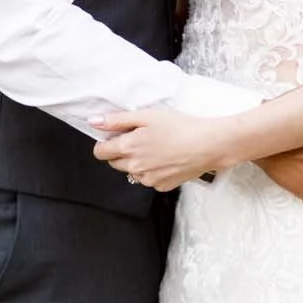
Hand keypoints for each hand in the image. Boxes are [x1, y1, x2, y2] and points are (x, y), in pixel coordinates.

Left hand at [94, 106, 223, 192]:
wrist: (208, 145)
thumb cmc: (180, 127)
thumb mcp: (147, 115)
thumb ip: (117, 120)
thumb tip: (94, 121)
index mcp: (128, 148)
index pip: (100, 152)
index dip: (105, 142)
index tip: (116, 136)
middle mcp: (135, 167)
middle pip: (115, 163)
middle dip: (121, 152)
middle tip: (140, 139)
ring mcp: (149, 179)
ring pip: (132, 172)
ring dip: (137, 163)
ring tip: (157, 148)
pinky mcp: (162, 186)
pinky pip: (149, 180)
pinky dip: (153, 171)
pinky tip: (166, 159)